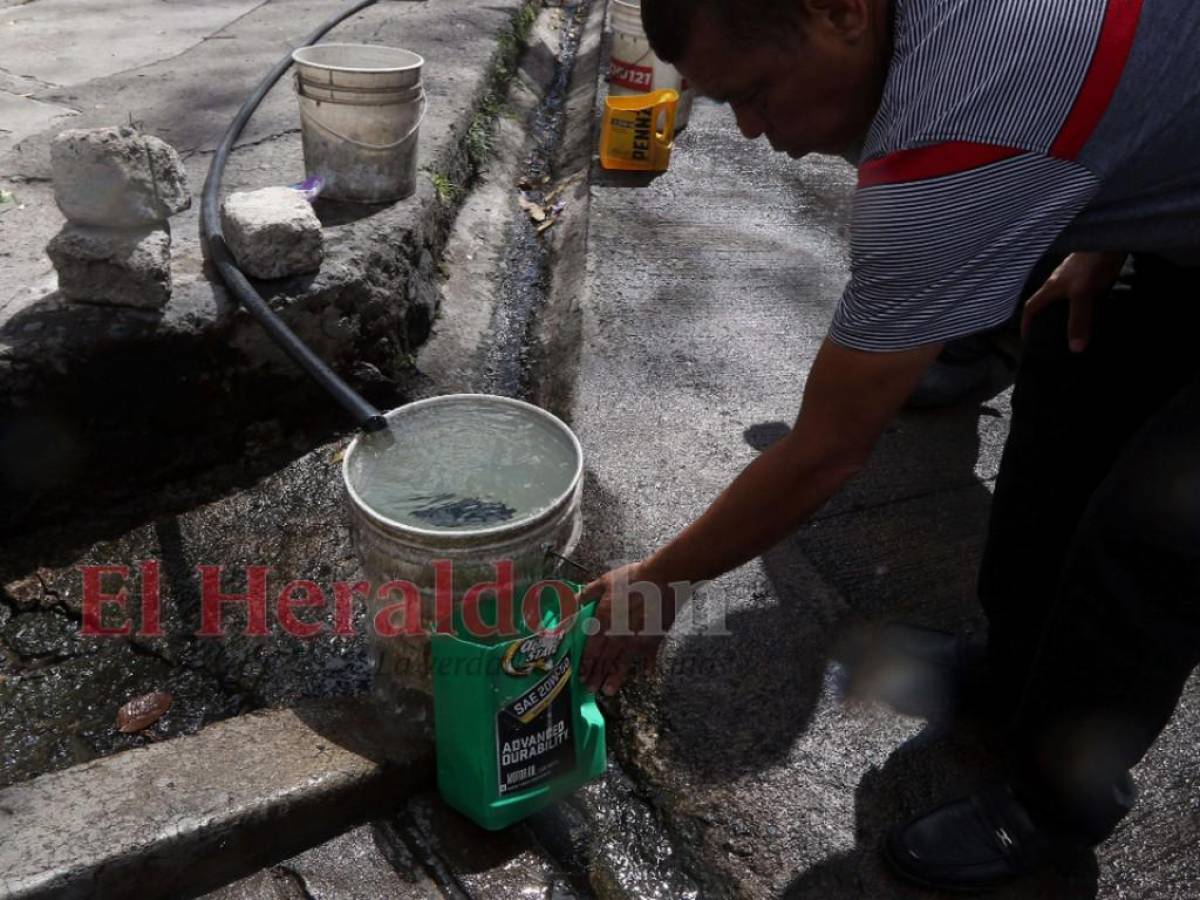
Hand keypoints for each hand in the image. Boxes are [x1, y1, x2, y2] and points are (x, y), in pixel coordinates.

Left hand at [579, 560, 676, 695]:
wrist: (663, 580)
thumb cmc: (633, 579)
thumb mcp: (605, 582)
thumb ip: (588, 594)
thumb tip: (573, 600)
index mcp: (604, 623)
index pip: (591, 649)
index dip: (586, 664)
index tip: (581, 675)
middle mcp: (618, 636)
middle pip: (605, 660)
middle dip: (596, 676)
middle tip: (590, 690)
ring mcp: (637, 640)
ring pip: (623, 664)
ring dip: (615, 678)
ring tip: (608, 691)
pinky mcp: (654, 639)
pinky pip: (649, 657)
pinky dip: (647, 666)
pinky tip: (646, 674)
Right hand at [1021, 251, 1126, 351]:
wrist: (1111, 240)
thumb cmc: (1090, 264)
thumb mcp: (1082, 295)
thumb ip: (1078, 321)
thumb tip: (1075, 349)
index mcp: (1050, 288)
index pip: (1030, 308)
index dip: (1026, 324)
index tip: (1027, 339)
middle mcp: (1059, 283)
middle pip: (1046, 304)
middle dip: (1045, 320)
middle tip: (1051, 338)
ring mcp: (1074, 278)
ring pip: (1065, 300)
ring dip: (1066, 313)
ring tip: (1072, 329)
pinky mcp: (1090, 276)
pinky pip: (1082, 296)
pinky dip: (1084, 306)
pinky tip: (1093, 313)